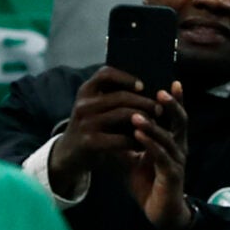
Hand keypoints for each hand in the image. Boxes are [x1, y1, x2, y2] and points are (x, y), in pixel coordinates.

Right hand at [49, 66, 159, 195]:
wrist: (69, 154)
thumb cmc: (91, 126)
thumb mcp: (94, 107)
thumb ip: (112, 95)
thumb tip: (145, 87)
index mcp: (86, 91)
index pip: (105, 74)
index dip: (126, 77)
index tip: (142, 86)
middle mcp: (84, 104)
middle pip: (121, 96)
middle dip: (144, 102)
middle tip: (159, 109)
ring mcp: (86, 123)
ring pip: (124, 115)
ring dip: (145, 120)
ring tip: (156, 125)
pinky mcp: (90, 142)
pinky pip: (121, 138)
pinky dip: (137, 140)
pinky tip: (144, 143)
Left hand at [127, 87, 193, 229]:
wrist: (159, 213)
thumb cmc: (149, 183)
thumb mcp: (133, 158)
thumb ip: (126, 141)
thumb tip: (108, 124)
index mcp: (172, 141)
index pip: (175, 116)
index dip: (175, 99)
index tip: (171, 80)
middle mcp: (179, 148)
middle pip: (180, 121)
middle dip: (172, 105)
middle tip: (160, 91)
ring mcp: (177, 161)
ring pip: (168, 138)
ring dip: (152, 125)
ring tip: (137, 115)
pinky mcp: (172, 175)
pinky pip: (162, 157)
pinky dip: (150, 145)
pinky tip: (138, 136)